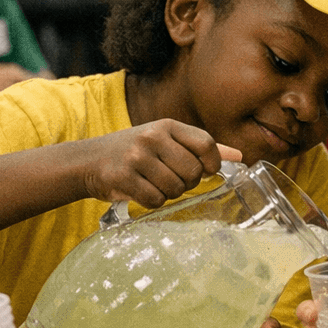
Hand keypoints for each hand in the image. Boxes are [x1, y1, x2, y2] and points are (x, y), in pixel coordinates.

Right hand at [81, 119, 241, 207]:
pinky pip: (155, 199)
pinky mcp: (123, 177)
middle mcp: (152, 137)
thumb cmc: (135, 151)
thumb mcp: (166, 140)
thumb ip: (201, 147)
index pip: (206, 143)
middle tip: (174, 180)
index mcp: (167, 125)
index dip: (213, 163)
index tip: (207, 171)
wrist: (89, 160)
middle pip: (193, 171)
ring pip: (175, 188)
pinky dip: (153, 202)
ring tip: (156, 184)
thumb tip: (238, 156)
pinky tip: (143, 192)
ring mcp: (136, 157)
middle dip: (189, 183)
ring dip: (170, 194)